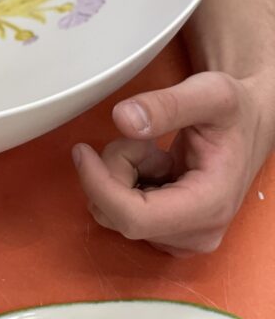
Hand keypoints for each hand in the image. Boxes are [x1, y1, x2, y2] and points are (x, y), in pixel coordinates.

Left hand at [73, 71, 274, 255]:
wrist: (247, 125)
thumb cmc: (233, 111)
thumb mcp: (208, 93)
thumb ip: (166, 105)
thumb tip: (122, 119)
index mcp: (209, 205)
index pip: (135, 217)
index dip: (99, 187)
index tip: (83, 151)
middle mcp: (196, 234)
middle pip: (120, 214)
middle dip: (116, 169)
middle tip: (142, 137)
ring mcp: (182, 237)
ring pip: (116, 214)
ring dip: (122, 174)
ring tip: (154, 150)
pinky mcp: (170, 232)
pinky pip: (123, 213)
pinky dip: (127, 183)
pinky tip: (153, 166)